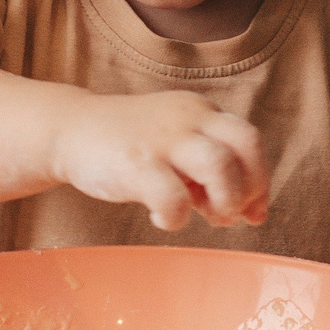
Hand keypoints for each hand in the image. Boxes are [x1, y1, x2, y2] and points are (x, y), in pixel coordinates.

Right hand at [49, 90, 269, 230]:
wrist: (69, 130)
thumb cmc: (129, 144)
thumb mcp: (175, 143)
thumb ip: (210, 170)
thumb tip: (248, 213)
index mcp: (200, 112)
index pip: (249, 140)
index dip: (260, 179)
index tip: (252, 211)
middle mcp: (187, 118)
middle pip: (246, 145)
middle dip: (250, 187)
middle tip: (229, 214)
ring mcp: (161, 139)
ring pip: (219, 166)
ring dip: (224, 201)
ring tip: (206, 216)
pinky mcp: (135, 164)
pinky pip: (173, 198)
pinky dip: (176, 218)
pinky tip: (162, 218)